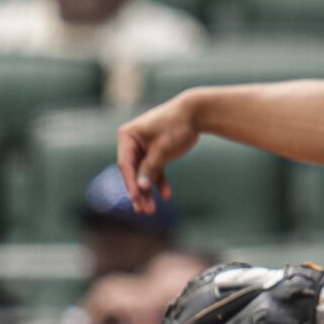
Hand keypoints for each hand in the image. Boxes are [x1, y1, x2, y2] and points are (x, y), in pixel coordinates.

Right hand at [115, 93, 199, 212]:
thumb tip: (140, 188)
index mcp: (127, 136)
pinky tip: (167, 196)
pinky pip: (156, 170)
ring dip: (148, 191)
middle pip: (133, 172)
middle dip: (139, 192)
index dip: (130, 183)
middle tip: (144, 211)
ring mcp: (144, 148)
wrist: (197, 112)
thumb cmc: (176, 126)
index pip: (125, 164)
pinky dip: (160, 182)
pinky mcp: (156, 152)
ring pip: (144, 174)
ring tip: (151, 210)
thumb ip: (150, 168)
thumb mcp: (162, 149)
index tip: (135, 198)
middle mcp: (132, 142)